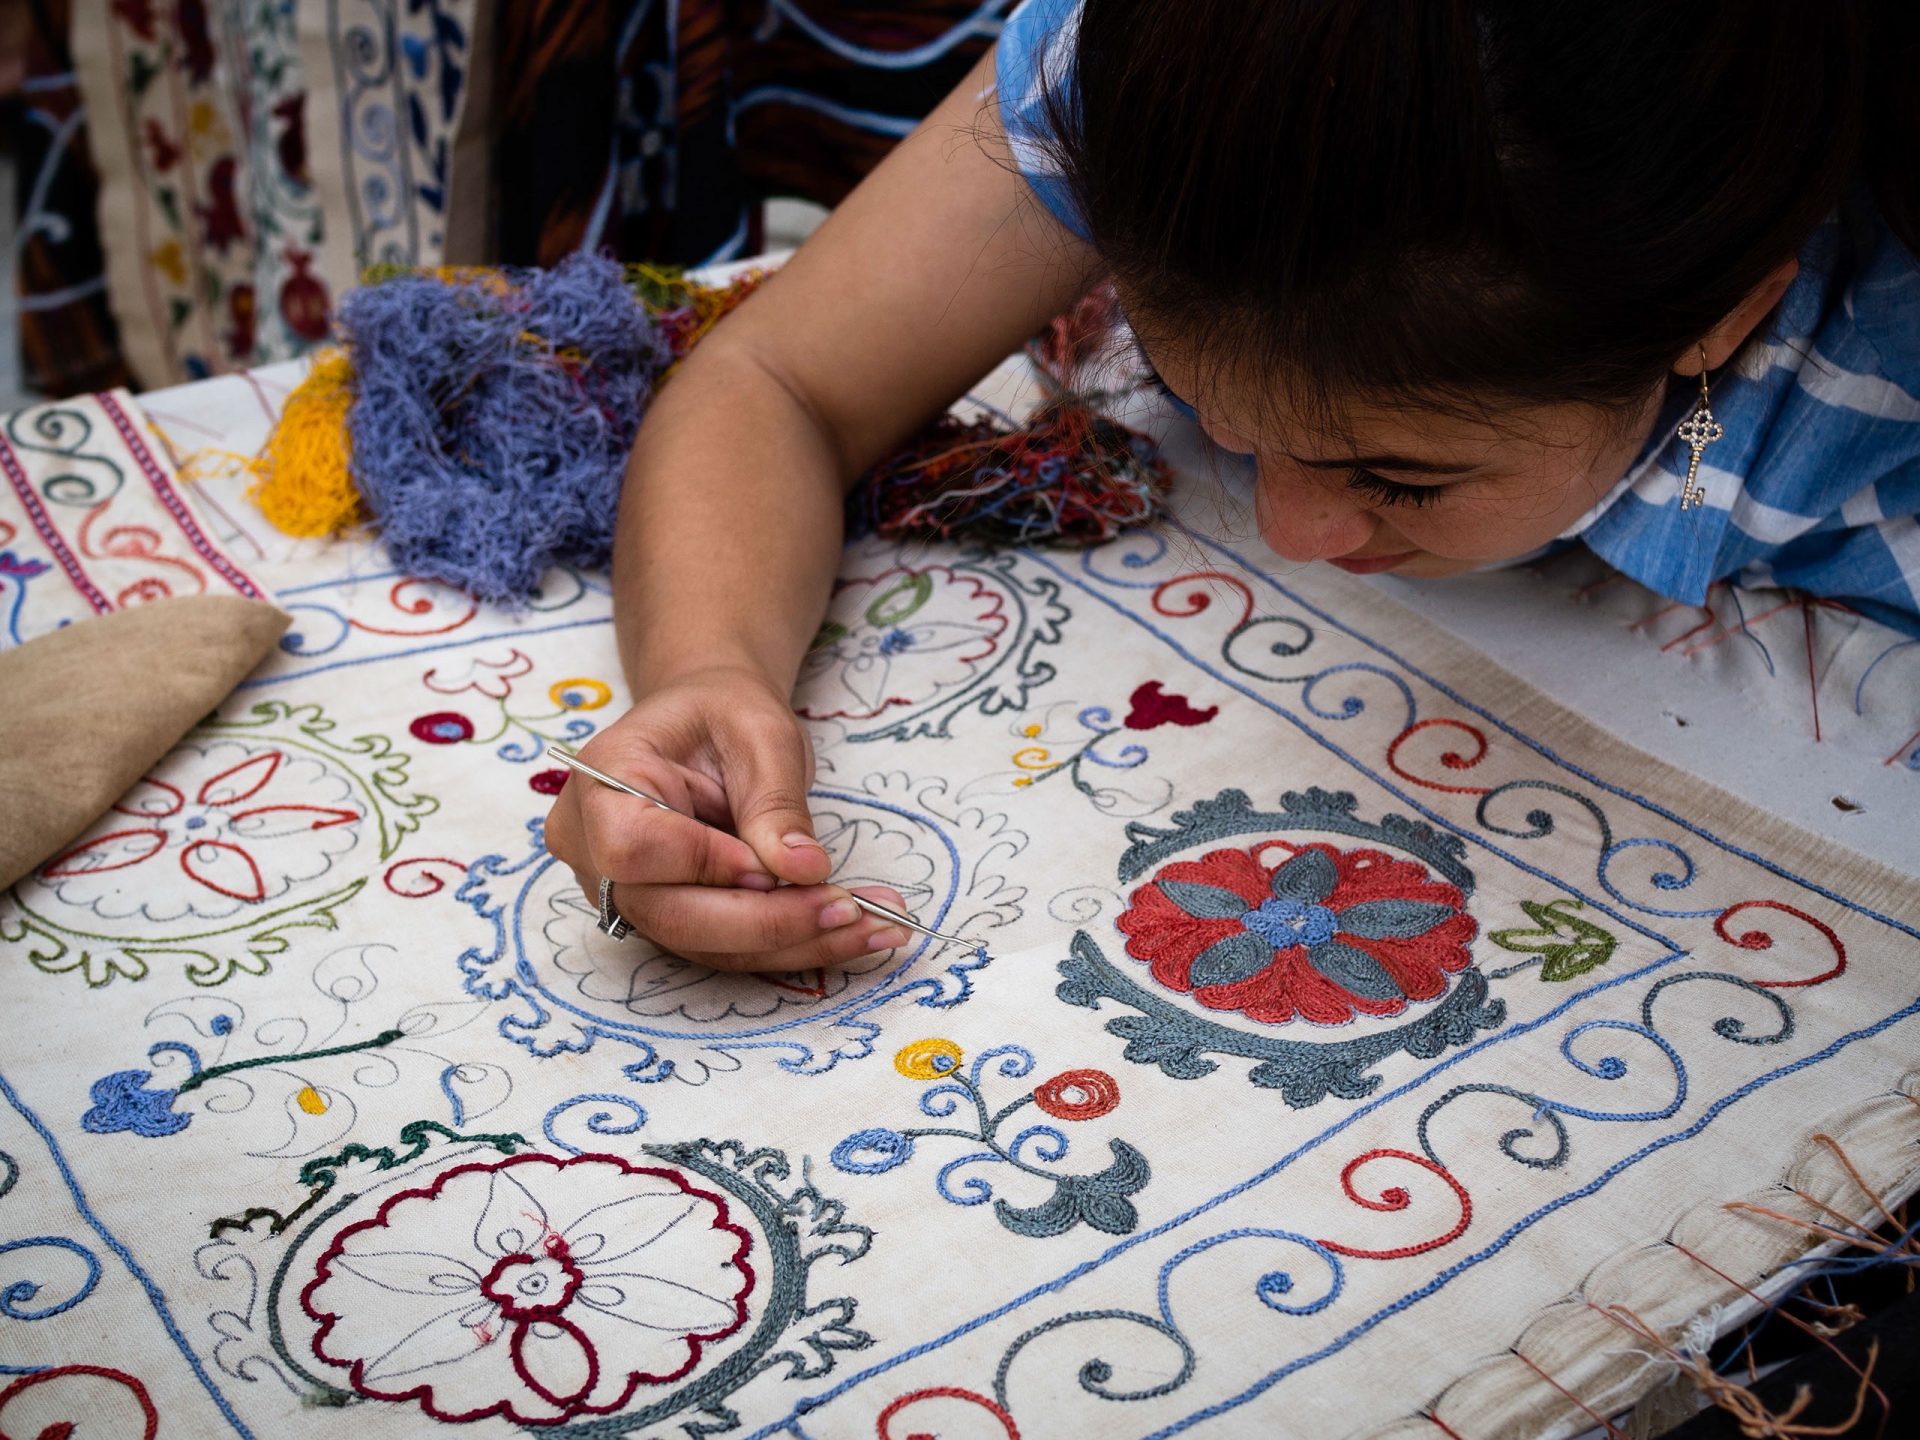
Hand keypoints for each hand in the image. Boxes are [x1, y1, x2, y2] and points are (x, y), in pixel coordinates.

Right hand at [542, 665, 910, 970]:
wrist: (710, 725)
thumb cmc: (726, 713)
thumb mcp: (761, 735)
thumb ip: (774, 801)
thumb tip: (804, 870)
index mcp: (604, 779)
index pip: (635, 848)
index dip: (706, 866)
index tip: (777, 865)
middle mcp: (594, 848)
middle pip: (669, 914)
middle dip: (769, 922)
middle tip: (853, 910)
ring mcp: (623, 892)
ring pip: (704, 943)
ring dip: (797, 942)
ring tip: (877, 926)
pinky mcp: (666, 919)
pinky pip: (725, 947)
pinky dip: (793, 943)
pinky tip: (856, 931)